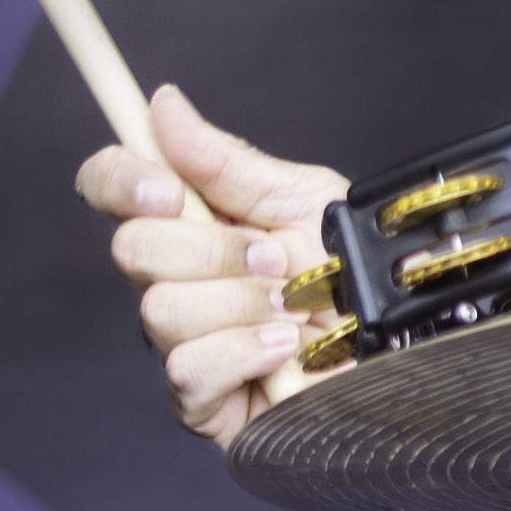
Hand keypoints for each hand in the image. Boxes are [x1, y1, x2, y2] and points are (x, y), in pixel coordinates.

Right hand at [77, 85, 346, 440]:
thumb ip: (227, 160)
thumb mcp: (302, 201)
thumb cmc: (354, 278)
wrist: (399, 346)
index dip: (120, 181)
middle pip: (132, 249)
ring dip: (239, 302)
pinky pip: (187, 369)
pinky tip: (283, 347)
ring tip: (292, 308)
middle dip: (211, 250)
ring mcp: (185, 343)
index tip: (165, 188)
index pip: (111, 189)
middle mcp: (179, 282)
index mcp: (192, 225)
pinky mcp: (202, 403)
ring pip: (160, 309)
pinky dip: (242, 351)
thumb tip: (165, 107)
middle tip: (272, 259)